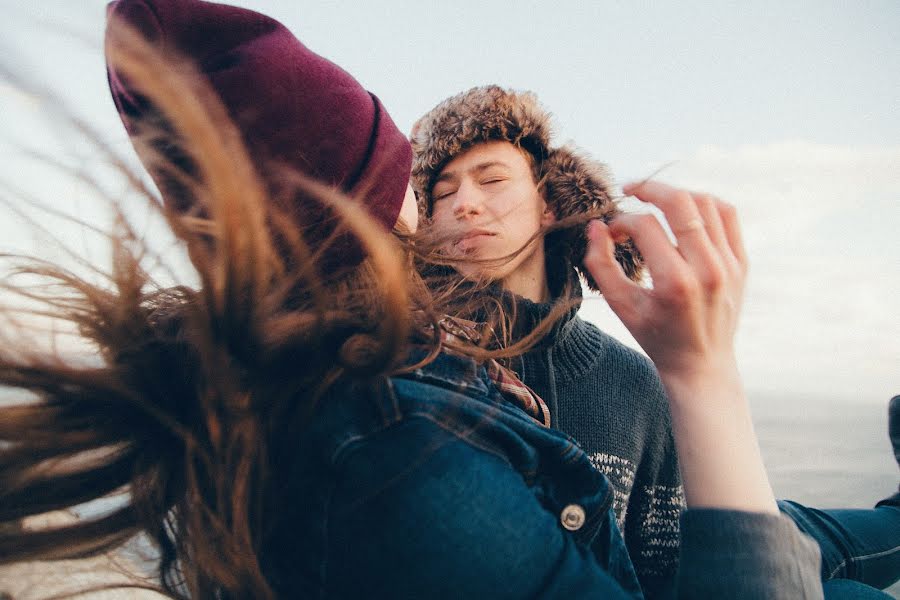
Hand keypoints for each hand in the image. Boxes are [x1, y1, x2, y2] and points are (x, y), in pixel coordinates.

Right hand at [584, 181, 746, 390]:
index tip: (611, 231)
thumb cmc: (655, 336)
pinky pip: (727, 215)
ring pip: (705, 203)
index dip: (621, 222)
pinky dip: (705, 204)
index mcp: (675, 283)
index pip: (645, 227)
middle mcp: (708, 269)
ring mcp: (729, 264)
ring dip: (676, 195)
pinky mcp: (742, 263)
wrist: (701, 364)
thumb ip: (600, 264)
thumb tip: (596, 225)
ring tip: (656, 201)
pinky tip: (685, 211)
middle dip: (650, 189)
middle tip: (630, 189)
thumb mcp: (620, 306)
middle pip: (680, 203)